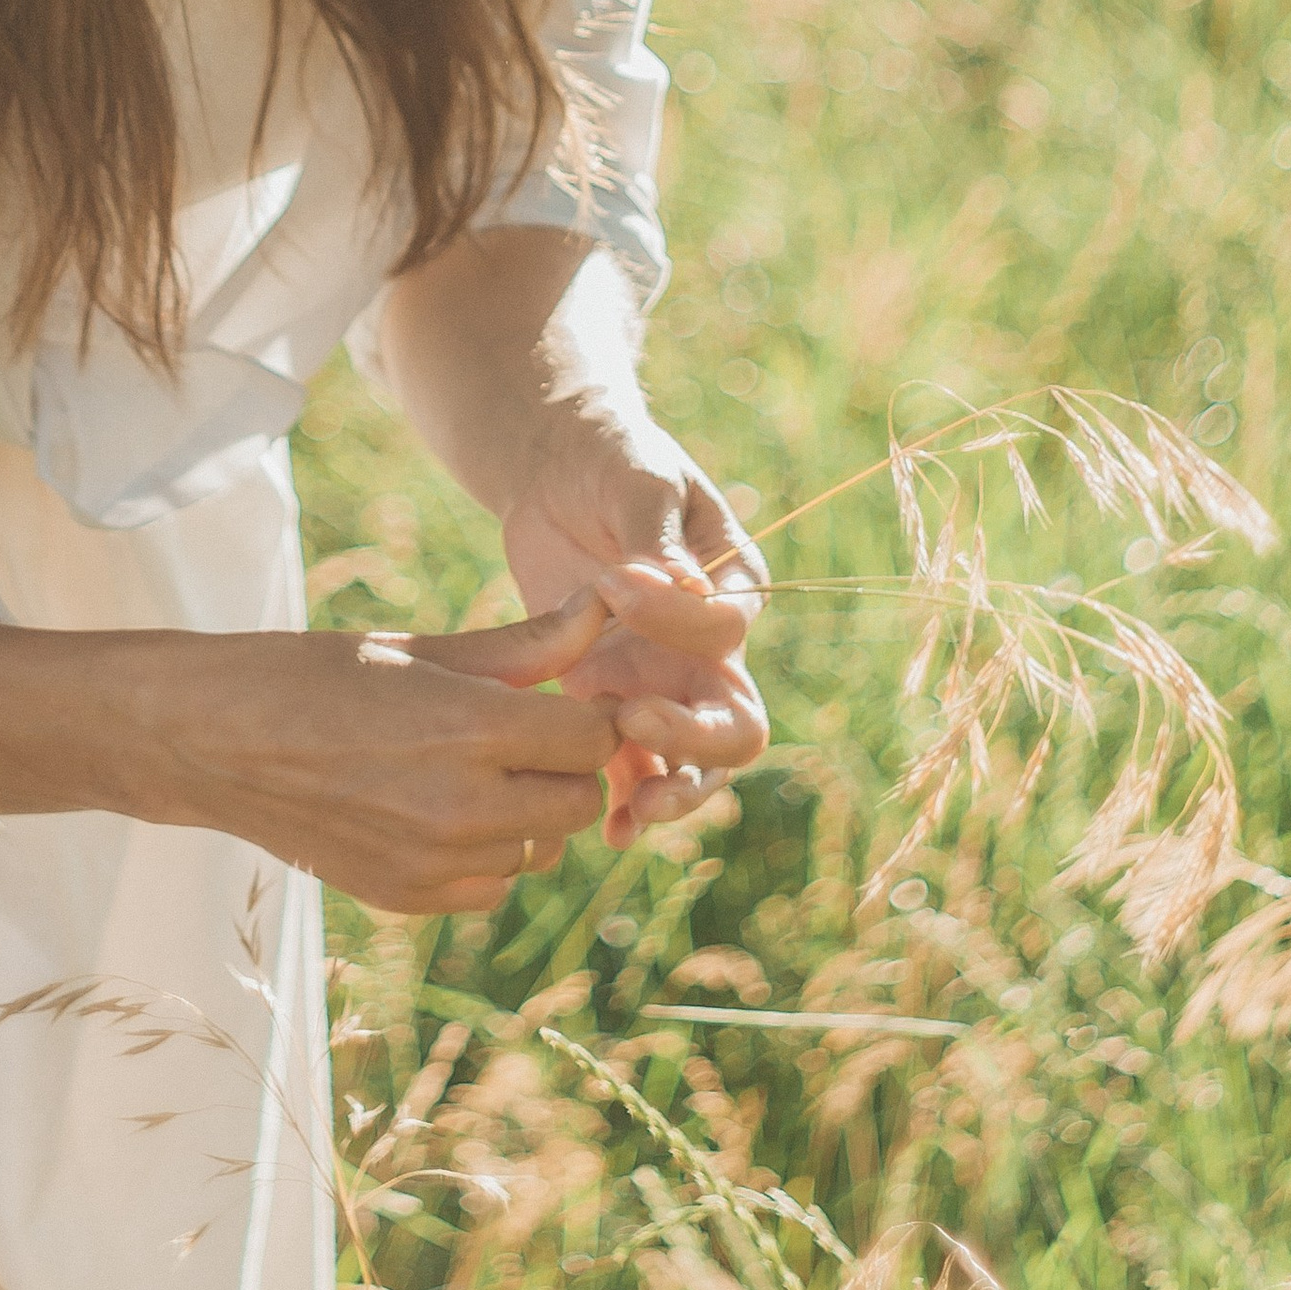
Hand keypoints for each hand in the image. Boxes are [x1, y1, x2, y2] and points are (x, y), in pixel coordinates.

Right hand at [138, 588, 620, 911]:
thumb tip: (603, 611)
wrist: (215, 743)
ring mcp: (435, 865)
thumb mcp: (421, 648)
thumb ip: (524, 646)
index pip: (593, 739)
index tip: (560, 699)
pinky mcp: (408, 900)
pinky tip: (438, 811)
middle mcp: (463, 808)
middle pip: (578, 800)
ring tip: (470, 769)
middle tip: (522, 734)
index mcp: (471, 729)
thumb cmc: (315, 675)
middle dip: (563, 766)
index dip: (586, 715)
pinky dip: (484, 855)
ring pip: (539, 849)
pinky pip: (491, 886)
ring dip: (525, 813)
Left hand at [500, 422, 767, 845]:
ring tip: (633, 812)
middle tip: (634, 725)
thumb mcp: (636, 481)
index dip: (676, 618)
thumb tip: (683, 586)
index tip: (613, 583)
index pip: (728, 627)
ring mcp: (665, 681)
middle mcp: (710, 647)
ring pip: (693, 761)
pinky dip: (627, 799)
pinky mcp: (612, 698)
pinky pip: (634, 764)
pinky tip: (610, 829)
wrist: (556, 471)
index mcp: (734, 584)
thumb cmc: (610, 460)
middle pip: (733, 721)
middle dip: (693, 740)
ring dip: (671, 790)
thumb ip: (657, 536)